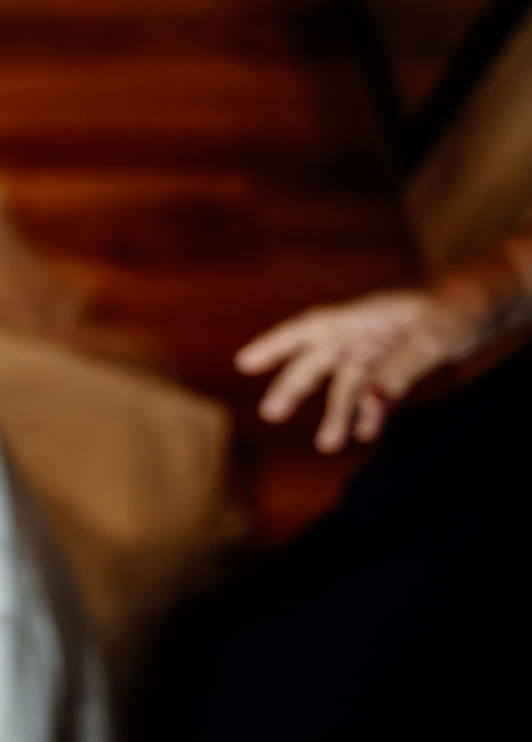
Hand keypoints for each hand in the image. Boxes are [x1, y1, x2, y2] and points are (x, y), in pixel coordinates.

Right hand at [235, 284, 491, 453]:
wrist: (497, 296)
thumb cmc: (462, 303)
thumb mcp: (431, 338)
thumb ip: (396, 372)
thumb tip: (367, 406)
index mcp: (363, 313)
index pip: (310, 329)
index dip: (275, 345)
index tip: (244, 363)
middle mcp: (363, 329)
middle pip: (319, 359)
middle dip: (294, 386)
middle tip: (271, 413)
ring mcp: (379, 344)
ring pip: (346, 381)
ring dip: (337, 411)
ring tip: (329, 445)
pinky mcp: (396, 359)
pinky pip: (374, 388)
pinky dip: (369, 409)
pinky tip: (366, 430)